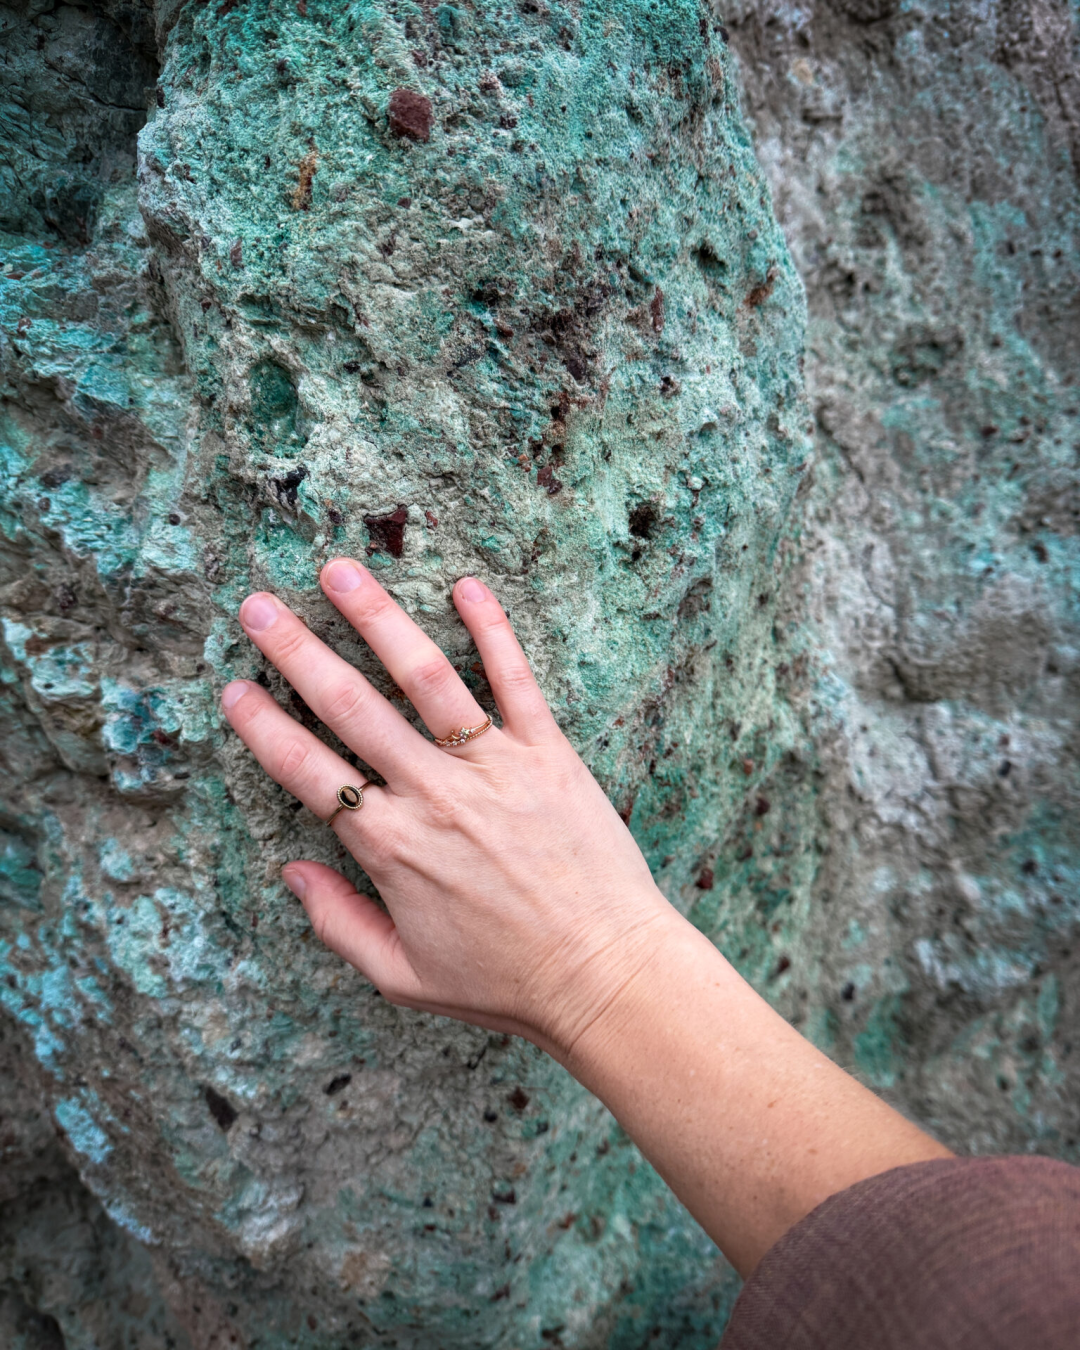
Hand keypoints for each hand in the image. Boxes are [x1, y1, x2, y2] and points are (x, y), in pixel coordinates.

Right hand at [221, 561, 676, 1058]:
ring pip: (425, 679)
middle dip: (297, 651)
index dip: (263, 727)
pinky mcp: (550, 755)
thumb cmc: (506, 983)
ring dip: (378, 620)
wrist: (605, 976)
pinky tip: (467, 587)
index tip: (233, 688)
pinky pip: (516, 682)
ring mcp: (495, 768)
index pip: (307, 773)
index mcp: (391, 848)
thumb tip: (291, 873)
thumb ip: (338, 923)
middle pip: (351, 708)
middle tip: (257, 605)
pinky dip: (493, 631)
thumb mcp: (404, 977)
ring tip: (339, 572)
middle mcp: (435, 796)